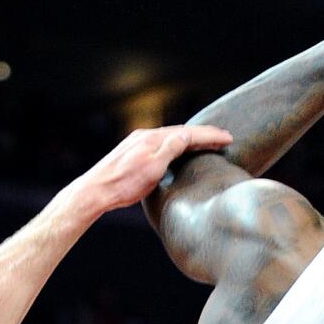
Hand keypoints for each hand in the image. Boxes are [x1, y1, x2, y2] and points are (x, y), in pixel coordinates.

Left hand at [78, 125, 232, 212]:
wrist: (95, 191)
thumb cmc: (123, 184)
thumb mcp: (152, 168)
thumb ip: (170, 149)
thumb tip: (186, 134)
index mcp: (153, 139)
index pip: (188, 133)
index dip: (209, 135)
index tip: (227, 137)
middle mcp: (145, 136)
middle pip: (181, 132)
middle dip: (204, 134)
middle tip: (224, 137)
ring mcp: (138, 143)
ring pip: (171, 137)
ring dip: (191, 139)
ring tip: (208, 142)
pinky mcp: (133, 152)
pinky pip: (161, 143)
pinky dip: (177, 144)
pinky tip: (179, 150)